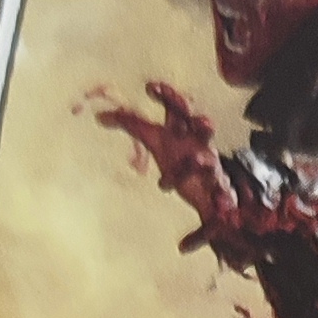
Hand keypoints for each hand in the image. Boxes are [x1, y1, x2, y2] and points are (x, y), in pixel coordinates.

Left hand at [80, 80, 234, 240]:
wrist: (210, 190)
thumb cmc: (181, 159)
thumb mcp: (157, 140)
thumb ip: (132, 124)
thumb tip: (99, 116)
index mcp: (184, 132)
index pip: (177, 107)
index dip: (167, 96)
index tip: (150, 87)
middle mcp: (199, 147)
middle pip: (201, 129)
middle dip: (201, 124)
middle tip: (199, 121)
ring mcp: (211, 171)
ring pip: (210, 165)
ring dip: (204, 164)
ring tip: (199, 161)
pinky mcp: (218, 196)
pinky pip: (214, 205)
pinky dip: (206, 218)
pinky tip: (197, 230)